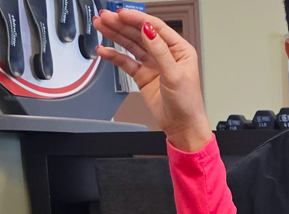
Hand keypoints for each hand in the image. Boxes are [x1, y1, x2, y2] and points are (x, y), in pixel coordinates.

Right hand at [93, 9, 211, 150]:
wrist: (182, 125)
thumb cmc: (187, 102)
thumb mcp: (175, 75)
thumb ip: (160, 51)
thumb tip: (148, 30)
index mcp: (180, 50)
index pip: (156, 28)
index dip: (138, 19)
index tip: (122, 13)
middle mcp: (166, 54)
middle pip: (140, 33)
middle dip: (122, 24)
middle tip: (105, 17)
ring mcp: (153, 64)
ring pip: (132, 45)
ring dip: (116, 35)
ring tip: (101, 25)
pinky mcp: (143, 75)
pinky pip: (127, 62)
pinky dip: (115, 55)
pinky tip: (104, 50)